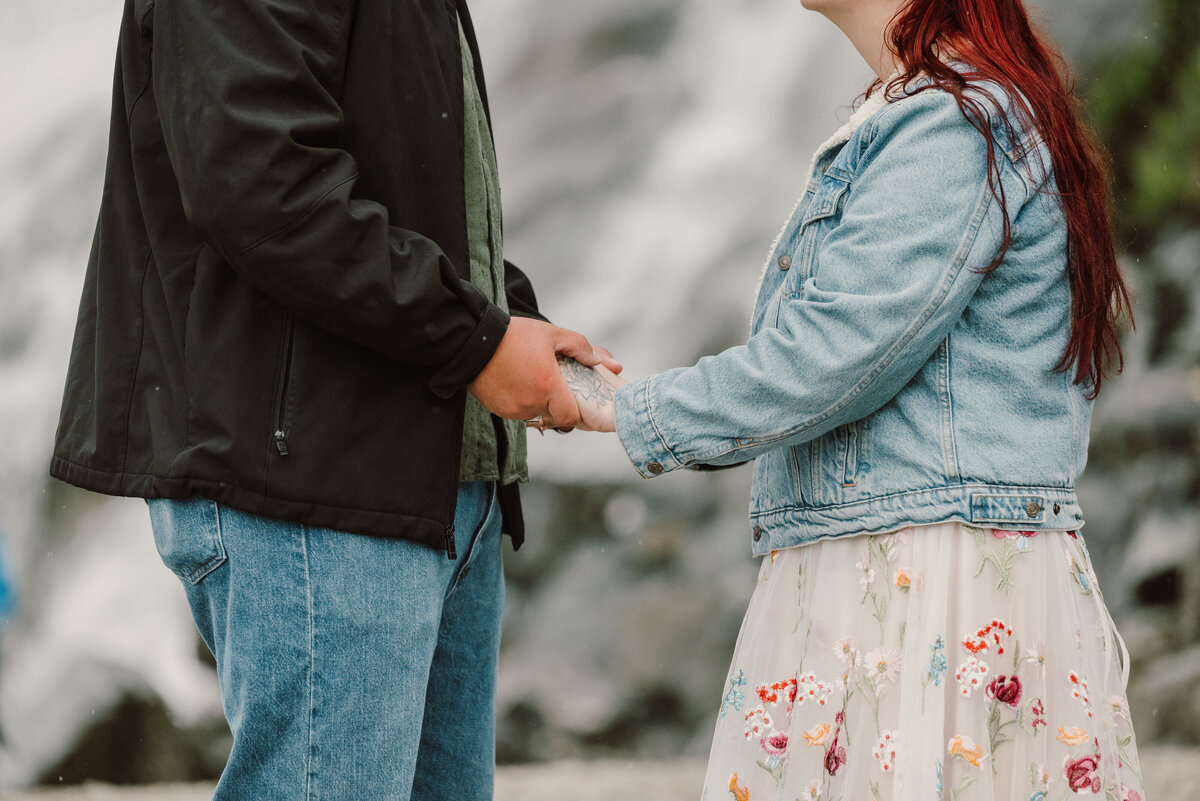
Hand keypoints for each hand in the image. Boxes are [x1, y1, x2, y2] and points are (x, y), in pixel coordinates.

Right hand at [468, 317, 620, 425]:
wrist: (472, 340)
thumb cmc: (514, 336)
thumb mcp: (551, 334)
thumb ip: (580, 347)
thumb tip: (602, 362)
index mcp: (547, 386)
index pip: (569, 418)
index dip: (574, 410)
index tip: (572, 397)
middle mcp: (530, 403)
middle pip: (553, 416)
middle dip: (555, 402)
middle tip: (551, 382)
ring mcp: (512, 409)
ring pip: (535, 414)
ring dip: (537, 402)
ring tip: (531, 378)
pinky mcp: (498, 410)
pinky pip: (517, 412)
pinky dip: (520, 401)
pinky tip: (516, 381)